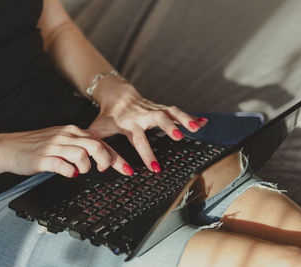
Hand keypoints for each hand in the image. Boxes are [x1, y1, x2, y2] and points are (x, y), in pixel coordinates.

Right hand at [0, 125, 133, 177]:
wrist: (10, 147)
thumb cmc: (37, 145)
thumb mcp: (61, 139)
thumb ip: (80, 144)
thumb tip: (101, 155)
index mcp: (72, 131)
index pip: (101, 142)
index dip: (117, 157)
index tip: (128, 169)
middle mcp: (65, 136)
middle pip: (96, 146)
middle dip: (107, 161)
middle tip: (103, 170)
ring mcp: (54, 147)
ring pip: (82, 155)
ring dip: (86, 167)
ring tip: (80, 171)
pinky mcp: (43, 159)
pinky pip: (64, 166)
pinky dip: (71, 172)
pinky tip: (68, 173)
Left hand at [88, 82, 207, 172]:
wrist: (116, 94)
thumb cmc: (107, 115)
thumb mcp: (97, 130)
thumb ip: (98, 147)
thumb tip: (99, 167)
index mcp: (128, 123)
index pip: (138, 139)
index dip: (146, 154)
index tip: (155, 168)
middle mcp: (142, 115)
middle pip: (157, 118)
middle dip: (168, 126)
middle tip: (178, 137)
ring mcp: (152, 109)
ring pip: (170, 111)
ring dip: (184, 118)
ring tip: (197, 128)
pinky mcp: (160, 107)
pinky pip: (176, 110)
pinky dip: (190, 116)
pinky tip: (203, 122)